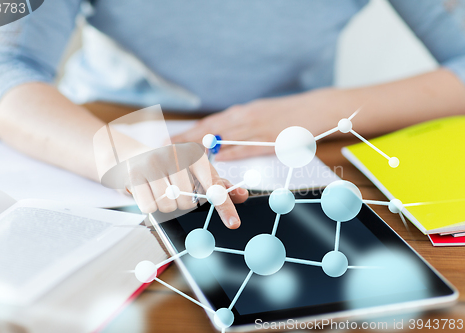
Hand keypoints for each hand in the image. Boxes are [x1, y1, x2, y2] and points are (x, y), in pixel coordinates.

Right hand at [126, 143, 247, 228]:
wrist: (137, 157)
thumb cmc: (174, 168)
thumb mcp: (198, 172)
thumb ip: (219, 185)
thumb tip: (242, 195)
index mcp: (196, 156)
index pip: (214, 187)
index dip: (225, 207)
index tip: (234, 224)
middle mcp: (176, 156)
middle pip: (188, 203)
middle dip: (183, 204)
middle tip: (176, 192)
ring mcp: (154, 163)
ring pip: (168, 206)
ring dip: (166, 206)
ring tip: (161, 190)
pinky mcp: (135, 174)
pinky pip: (149, 206)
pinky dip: (150, 205)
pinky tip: (148, 192)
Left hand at [171, 88, 349, 160]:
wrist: (316, 108)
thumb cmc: (287, 113)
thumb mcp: (260, 113)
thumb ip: (240, 124)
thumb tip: (222, 138)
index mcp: (242, 112)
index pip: (208, 123)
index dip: (188, 132)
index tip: (170, 139)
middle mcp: (244, 118)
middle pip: (209, 130)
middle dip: (185, 139)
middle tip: (165, 148)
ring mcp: (256, 129)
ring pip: (223, 139)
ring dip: (201, 148)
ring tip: (182, 156)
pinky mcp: (270, 140)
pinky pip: (245, 148)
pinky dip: (229, 154)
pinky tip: (216, 161)